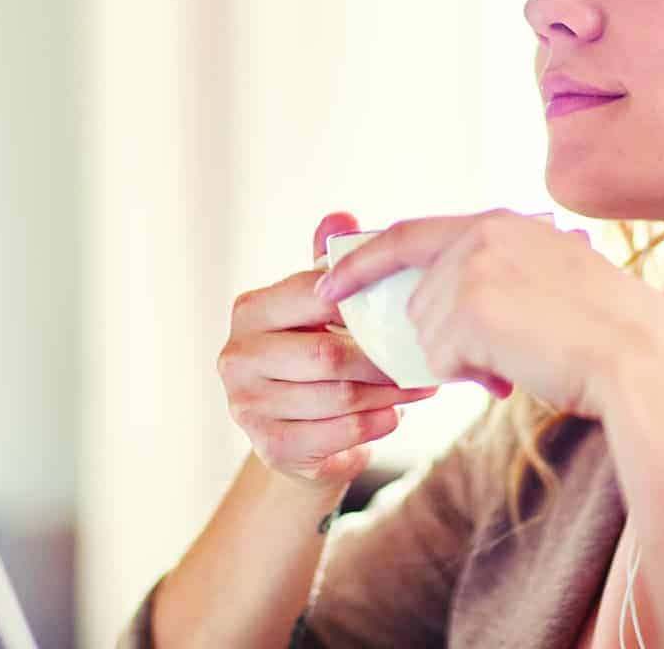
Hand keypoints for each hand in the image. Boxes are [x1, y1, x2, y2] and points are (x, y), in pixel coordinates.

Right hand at [215, 211, 439, 489]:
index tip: (407, 302)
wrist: (298, 432)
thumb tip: (341, 216)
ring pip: (339, 396)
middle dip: (384, 356)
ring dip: (390, 393)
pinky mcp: (269, 447)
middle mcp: (237, 357)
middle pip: (327, 354)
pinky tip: (395, 414)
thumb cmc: (314, 353)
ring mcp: (248, 406)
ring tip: (423, 384)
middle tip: (426, 354)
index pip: (312, 295)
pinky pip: (338, 434)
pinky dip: (374, 424)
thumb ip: (327, 262)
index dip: (362, 300)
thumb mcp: (319, 306)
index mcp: (250, 311)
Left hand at [313, 208, 663, 418]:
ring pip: (426, 332)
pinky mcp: (470, 307)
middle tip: (503, 356)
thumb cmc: (605, 334)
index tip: (328, 282)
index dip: (363, 260)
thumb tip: (439, 307)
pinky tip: (513, 370)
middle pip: (418, 299)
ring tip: (521, 359)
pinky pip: (438, 359)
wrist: (639, 357)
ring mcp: (473, 268)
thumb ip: (497, 277)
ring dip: (463, 359)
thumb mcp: (551, 281)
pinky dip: (468, 376)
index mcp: (501, 223)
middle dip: (445, 339)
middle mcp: (481, 235)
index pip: (410, 235)